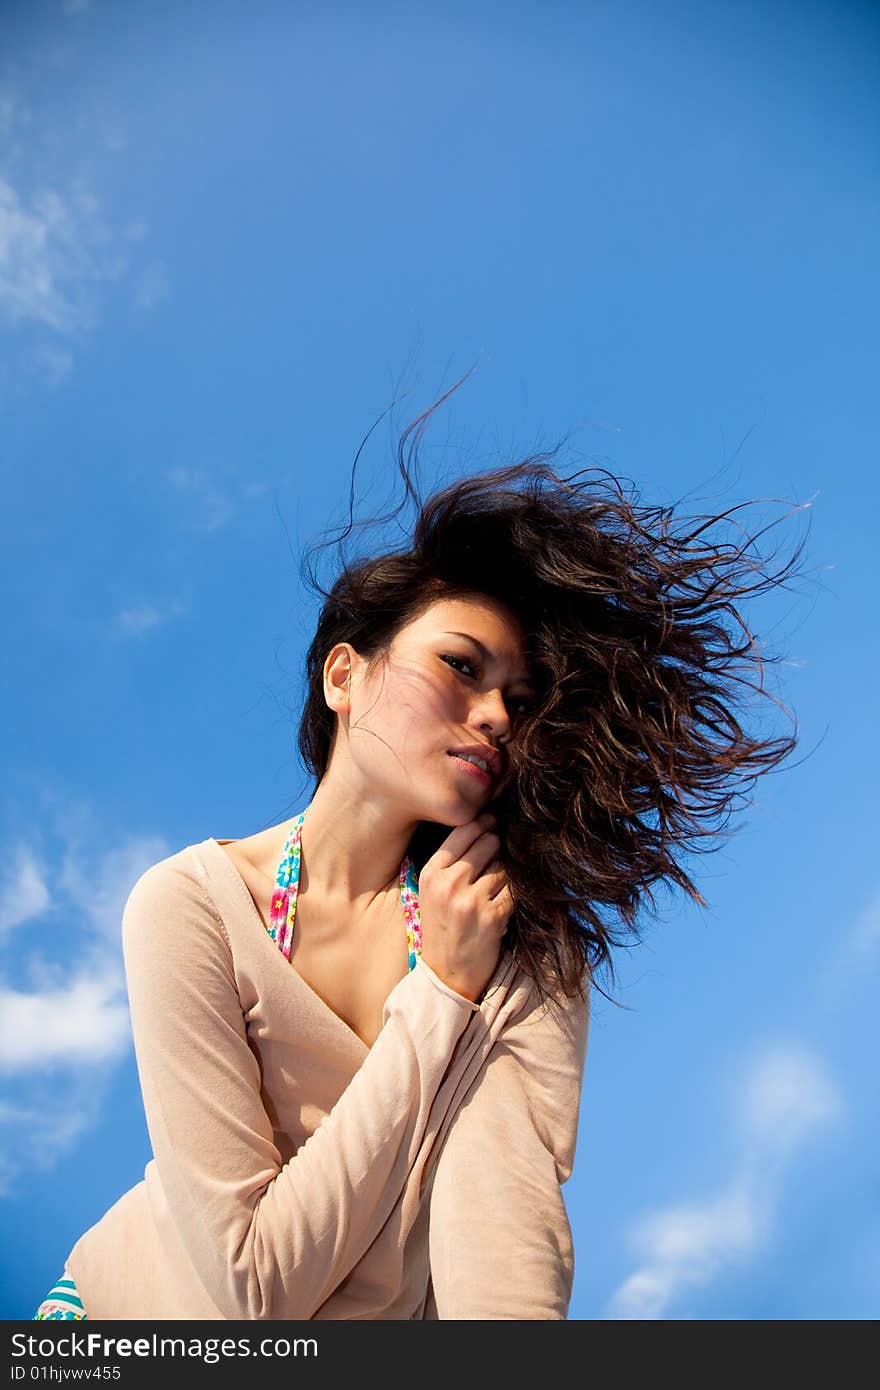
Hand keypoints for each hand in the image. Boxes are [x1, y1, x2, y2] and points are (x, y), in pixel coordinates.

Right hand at [417, 812, 512, 1002]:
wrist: (446, 976)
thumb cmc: (443, 928)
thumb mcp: (433, 891)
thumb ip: (453, 861)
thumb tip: (487, 826)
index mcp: (431, 873)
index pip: (463, 830)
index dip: (483, 823)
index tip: (493, 823)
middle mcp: (448, 884)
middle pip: (488, 842)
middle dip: (496, 850)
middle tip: (492, 867)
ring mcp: (471, 901)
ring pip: (504, 867)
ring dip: (504, 878)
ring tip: (490, 896)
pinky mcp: (493, 917)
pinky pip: (514, 890)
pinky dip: (511, 898)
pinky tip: (498, 911)